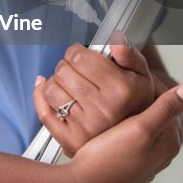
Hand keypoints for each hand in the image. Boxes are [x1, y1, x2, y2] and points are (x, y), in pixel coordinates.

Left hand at [32, 39, 155, 157]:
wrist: (136, 140)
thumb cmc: (136, 104)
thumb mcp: (141, 75)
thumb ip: (129, 54)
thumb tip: (116, 41)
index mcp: (121, 90)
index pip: (78, 57)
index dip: (75, 52)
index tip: (79, 55)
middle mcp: (104, 109)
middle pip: (62, 71)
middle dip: (66, 65)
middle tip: (75, 71)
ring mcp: (86, 127)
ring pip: (51, 89)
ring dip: (56, 82)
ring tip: (69, 84)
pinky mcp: (71, 141)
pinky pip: (45, 113)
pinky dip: (42, 99)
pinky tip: (52, 93)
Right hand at [66, 82, 182, 182]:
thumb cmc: (111, 159)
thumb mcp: (141, 128)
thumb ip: (166, 107)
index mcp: (170, 143)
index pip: (167, 101)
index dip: (150, 82)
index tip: (133, 69)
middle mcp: (160, 152)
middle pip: (154, 111)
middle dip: (140, 94)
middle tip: (121, 78)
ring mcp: (144, 157)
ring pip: (140, 120)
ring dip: (130, 106)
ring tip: (113, 94)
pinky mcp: (127, 158)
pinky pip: (128, 131)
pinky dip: (121, 119)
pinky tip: (108, 116)